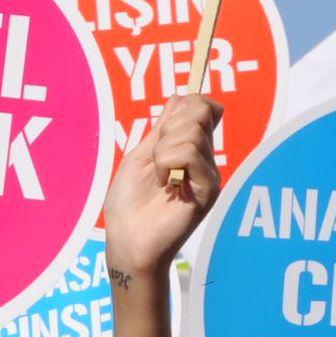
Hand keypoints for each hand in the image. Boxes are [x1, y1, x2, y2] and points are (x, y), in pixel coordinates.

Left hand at [104, 93, 222, 281]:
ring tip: (158, 177)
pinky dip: (167, 162)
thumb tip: (178, 97)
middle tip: (156, 158)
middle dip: (169, 127)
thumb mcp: (140, 156)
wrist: (127, 239)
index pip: (204, 107)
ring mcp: (209, 174)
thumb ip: (161, 128)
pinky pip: (191, 153)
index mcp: (190, 149)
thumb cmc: (129, 204)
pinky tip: (164, 184)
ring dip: (162, 151)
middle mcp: (205, 159)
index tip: (163, 127)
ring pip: (192, 131)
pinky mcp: (208, 190)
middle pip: (200, 111)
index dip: (186, 105)